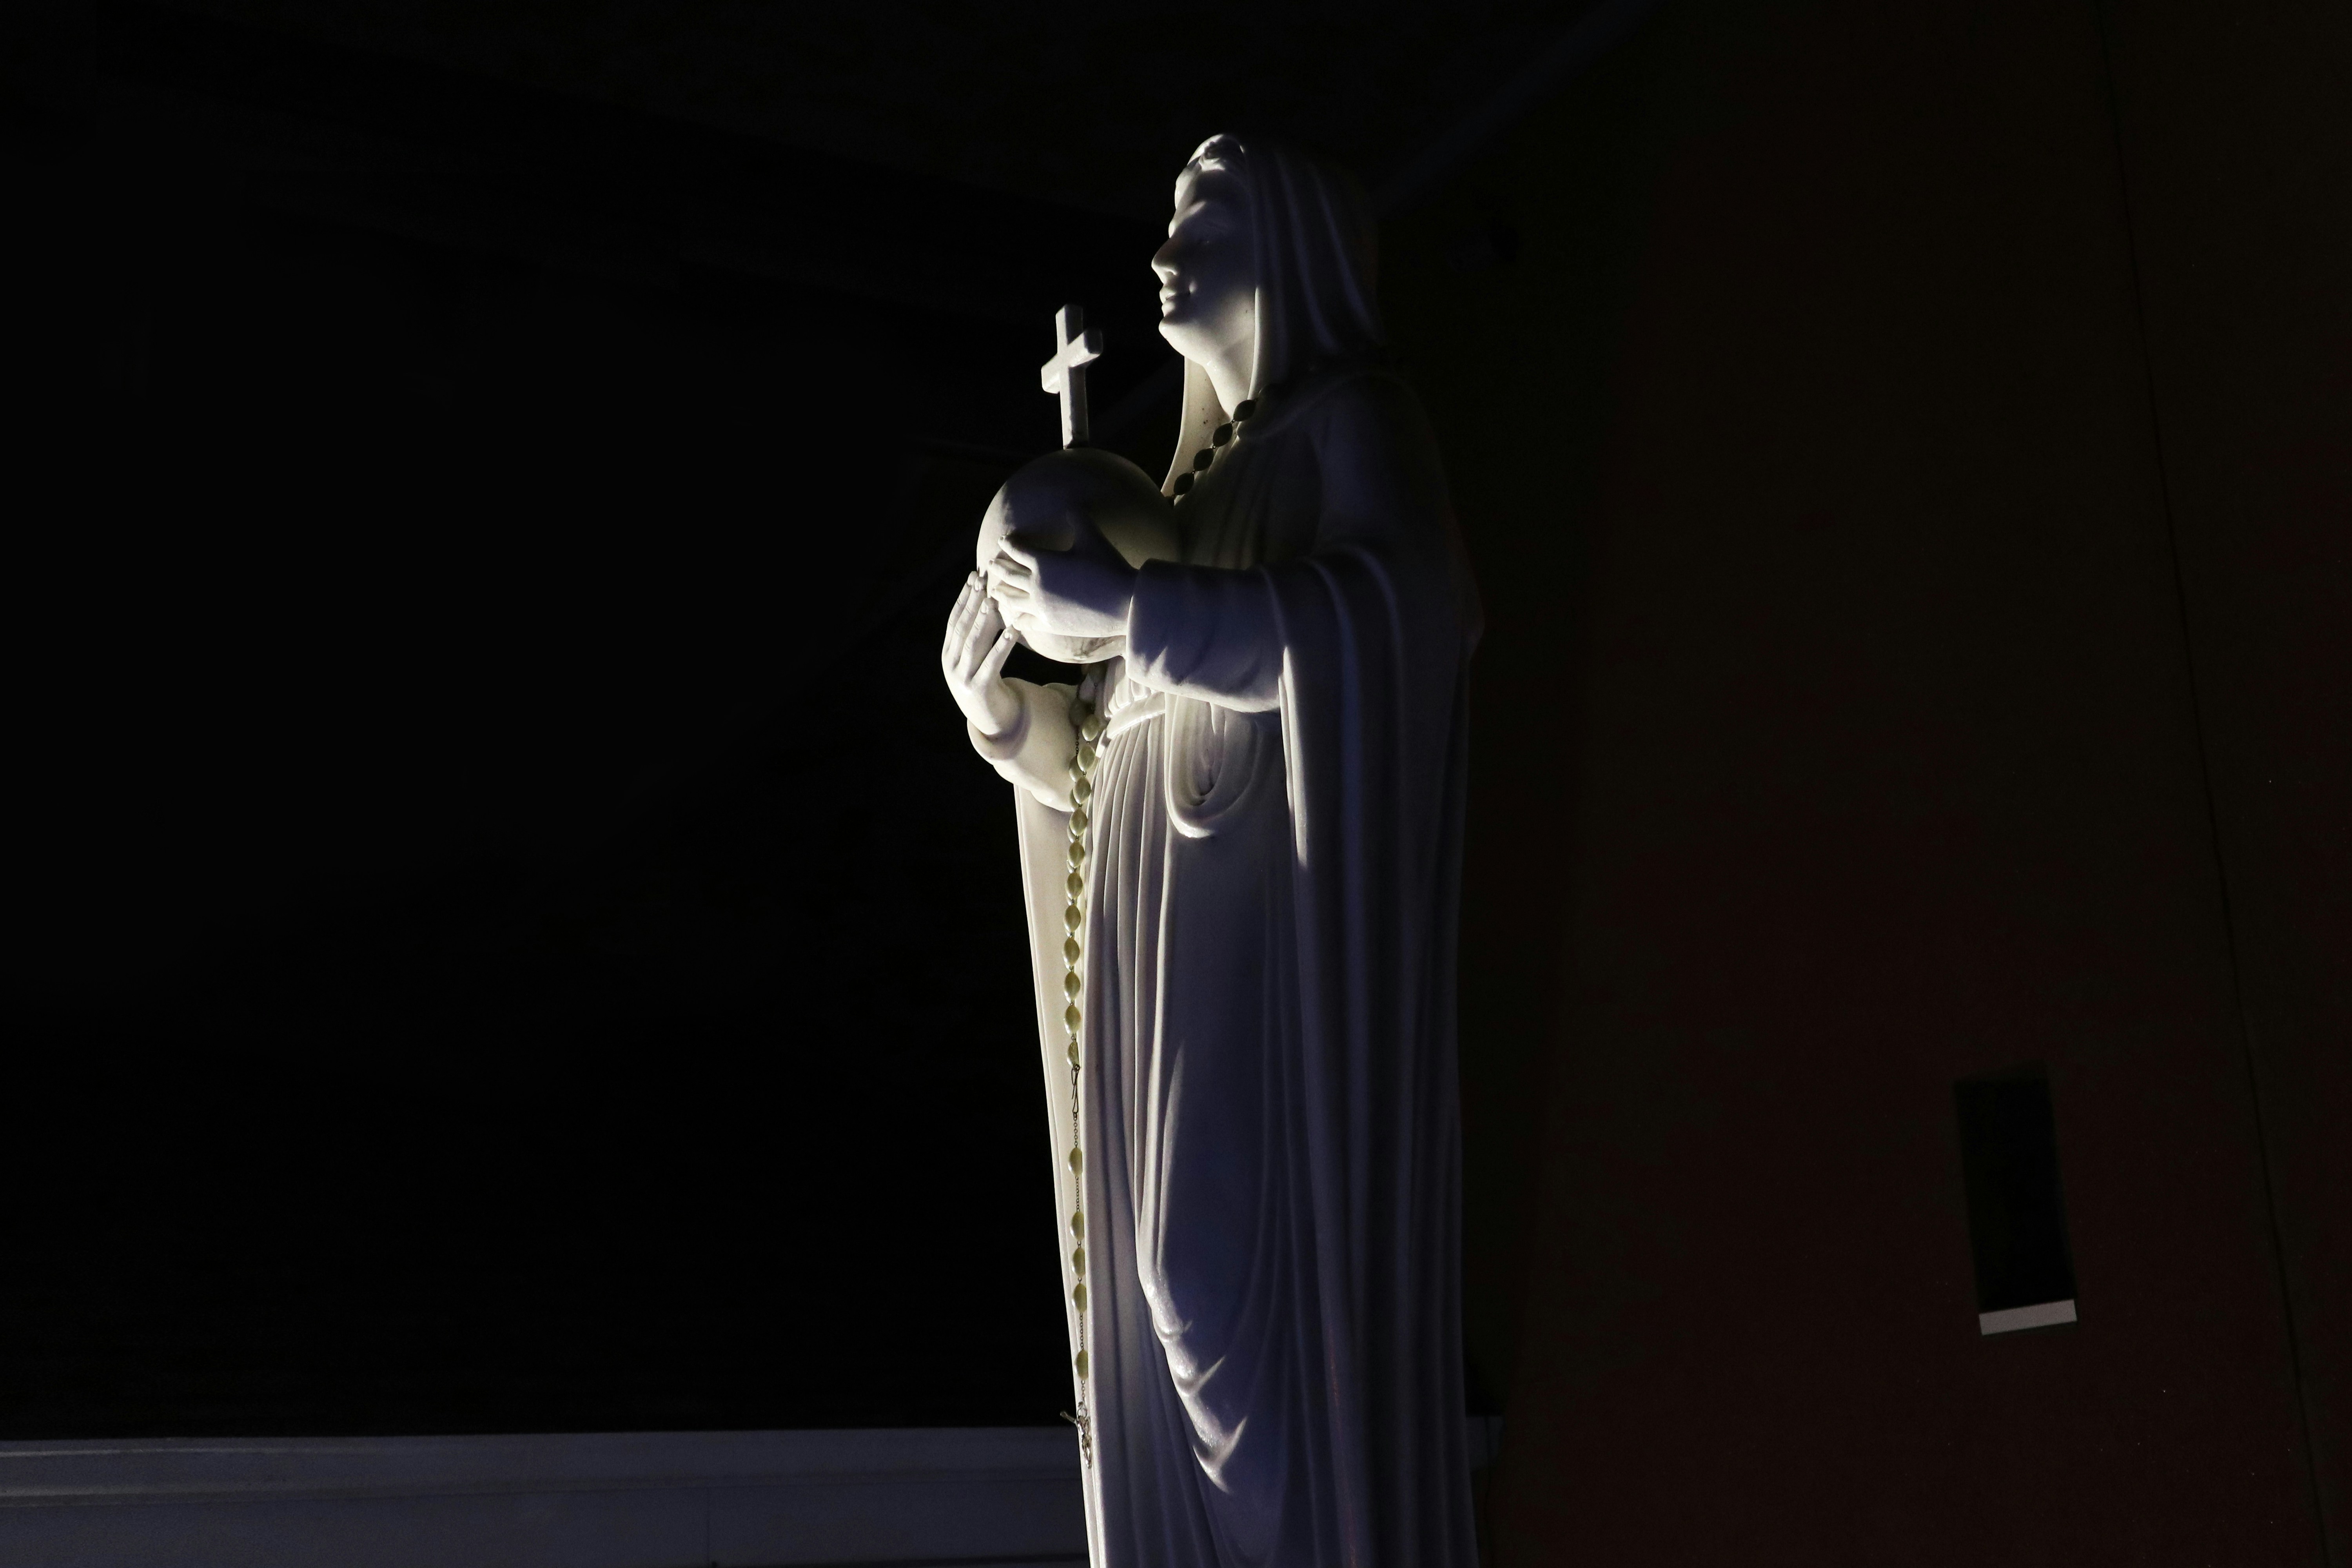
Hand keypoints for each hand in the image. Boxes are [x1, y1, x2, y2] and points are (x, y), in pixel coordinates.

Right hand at [941, 570, 1021, 736]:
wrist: (993, 723)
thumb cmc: (988, 684)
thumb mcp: (977, 660)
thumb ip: (977, 637)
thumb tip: (989, 601)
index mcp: (948, 654)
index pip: (954, 620)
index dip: (964, 597)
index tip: (973, 575)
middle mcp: (951, 664)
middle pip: (962, 627)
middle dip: (973, 602)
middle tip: (984, 579)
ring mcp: (963, 678)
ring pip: (973, 644)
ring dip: (983, 620)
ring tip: (994, 600)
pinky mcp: (979, 690)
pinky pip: (992, 664)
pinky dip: (1002, 646)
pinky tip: (1012, 631)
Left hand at [991, 514, 1137, 642]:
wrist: (1124, 603)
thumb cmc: (1109, 567)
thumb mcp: (1093, 538)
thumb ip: (1079, 519)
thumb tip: (1072, 504)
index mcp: (1043, 561)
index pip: (1016, 549)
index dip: (1008, 543)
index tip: (1003, 540)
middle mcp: (1036, 584)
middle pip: (1008, 574)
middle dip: (998, 567)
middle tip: (990, 563)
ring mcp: (1040, 607)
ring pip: (1011, 599)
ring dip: (1001, 594)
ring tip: (993, 592)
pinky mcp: (1049, 624)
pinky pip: (1024, 622)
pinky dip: (1014, 619)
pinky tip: (1011, 619)